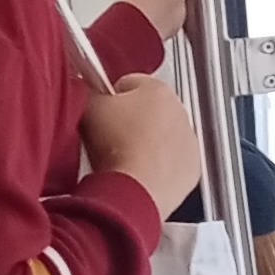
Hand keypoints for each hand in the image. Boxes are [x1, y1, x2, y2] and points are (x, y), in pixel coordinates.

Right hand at [80, 72, 203, 215]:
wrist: (135, 191)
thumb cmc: (116, 149)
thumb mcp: (88, 107)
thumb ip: (86, 91)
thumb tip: (84, 89)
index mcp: (157, 89)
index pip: (128, 84)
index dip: (109, 98)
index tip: (101, 114)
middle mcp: (179, 112)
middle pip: (147, 110)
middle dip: (129, 122)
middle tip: (108, 140)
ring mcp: (188, 142)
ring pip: (161, 137)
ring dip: (145, 145)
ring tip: (122, 160)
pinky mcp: (190, 170)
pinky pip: (171, 164)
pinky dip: (158, 168)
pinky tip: (139, 175)